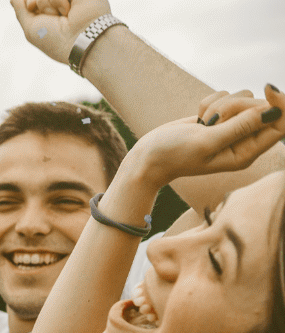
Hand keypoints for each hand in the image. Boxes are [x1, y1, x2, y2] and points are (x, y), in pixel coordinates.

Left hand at [10, 0, 111, 65]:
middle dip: (40, 3)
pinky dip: (59, 0)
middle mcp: (58, 2)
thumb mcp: (31, 27)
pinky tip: (69, 10)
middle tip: (52, 16)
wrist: (82, 38)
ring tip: (64, 14)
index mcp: (46, 12)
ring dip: (51, 3)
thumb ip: (21, 10)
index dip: (28, 2)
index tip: (32, 9)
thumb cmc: (55, 39)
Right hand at [124, 88, 284, 188]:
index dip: (280, 104)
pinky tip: (198, 120)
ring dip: (221, 105)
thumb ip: (240, 127)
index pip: (281, 124)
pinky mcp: (221, 117)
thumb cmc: (173, 155)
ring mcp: (233, 128)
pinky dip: (210, 103)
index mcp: (246, 153)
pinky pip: (226, 96)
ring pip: (243, 98)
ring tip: (204, 124)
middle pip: (261, 107)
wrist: (147, 157)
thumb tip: (273, 110)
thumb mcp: (206, 142)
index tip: (268, 89)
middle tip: (213, 122)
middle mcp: (244, 141)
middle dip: (237, 106)